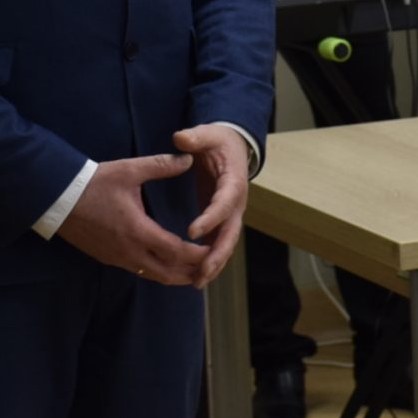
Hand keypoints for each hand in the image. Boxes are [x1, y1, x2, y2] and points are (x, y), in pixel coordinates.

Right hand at [55, 153, 208, 283]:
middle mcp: (128, 251)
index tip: (213, 251)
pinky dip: (156, 271)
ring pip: (151, 274)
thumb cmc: (93, 183)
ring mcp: (116, 257)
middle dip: (189, 272)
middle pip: (166, 272)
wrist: (56, 198)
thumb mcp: (129, 170)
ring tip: (193, 274)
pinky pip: (137, 270)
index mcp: (137, 231)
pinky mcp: (107, 257)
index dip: (196, 254)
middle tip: (209, 269)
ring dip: (173, 275)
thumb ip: (161, 165)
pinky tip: (164, 265)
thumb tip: (189, 158)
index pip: (174, 251)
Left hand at [173, 124, 250, 284]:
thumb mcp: (207, 134)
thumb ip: (195, 137)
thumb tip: (180, 139)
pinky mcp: (222, 220)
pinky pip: (218, 244)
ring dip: (214, 264)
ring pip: (226, 243)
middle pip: (231, 231)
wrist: (232, 147)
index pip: (225, 202)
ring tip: (197, 282)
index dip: (211, 217)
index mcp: (233, 181)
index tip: (192, 231)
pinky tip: (196, 276)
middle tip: (201, 271)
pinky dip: (210, 261)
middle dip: (217, 253)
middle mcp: (237, 202)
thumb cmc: (218, 140)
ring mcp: (231, 214)